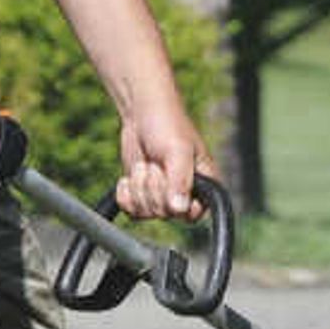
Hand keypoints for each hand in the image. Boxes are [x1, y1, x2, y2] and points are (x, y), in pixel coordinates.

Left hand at [111, 101, 211, 223]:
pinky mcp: (142, 196)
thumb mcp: (177, 149)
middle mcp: (185, 195)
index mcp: (204, 185)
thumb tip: (179, 209)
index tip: (168, 178)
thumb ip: (181, 180)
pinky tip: (129, 178)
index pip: (193, 214)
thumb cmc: (167, 124)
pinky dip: (125, 195)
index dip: (176, 203)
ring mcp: (162, 197)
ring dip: (138, 188)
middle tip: (154, 164)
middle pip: (164, 213)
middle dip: (152, 187)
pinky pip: (131, 211)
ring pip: (146, 213)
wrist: (141, 114)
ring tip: (144, 165)